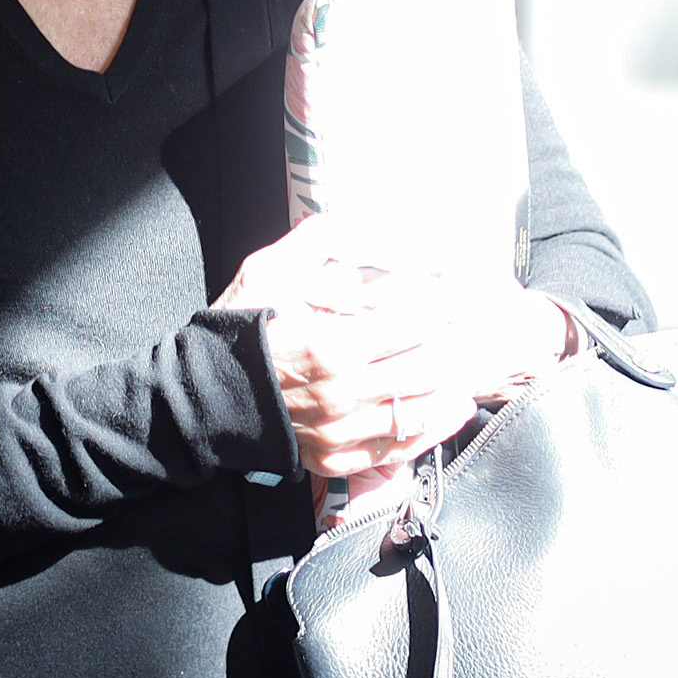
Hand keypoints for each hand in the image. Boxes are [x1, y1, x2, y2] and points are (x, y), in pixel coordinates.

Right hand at [228, 219, 581, 481]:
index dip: (444, 300)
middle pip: (427, 366)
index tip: (460, 283)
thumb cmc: (238, 331)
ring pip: (422, 409)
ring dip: (453, 383)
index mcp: (331, 346)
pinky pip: (401, 446)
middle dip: (457, 338)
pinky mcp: (338, 457)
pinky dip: (433, 426)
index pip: (413, 323)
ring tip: (468, 360)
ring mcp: (343, 431)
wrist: (204, 397)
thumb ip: (316, 244)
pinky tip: (449, 405)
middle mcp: (344, 394)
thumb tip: (355, 221)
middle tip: (473, 318)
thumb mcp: (268, 273)